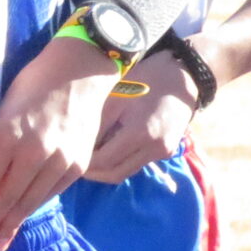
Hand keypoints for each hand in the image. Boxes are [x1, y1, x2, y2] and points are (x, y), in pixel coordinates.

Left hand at [0, 37, 119, 250]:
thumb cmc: (26, 90)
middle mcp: (36, 152)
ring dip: (12, 225)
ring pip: (31, 202)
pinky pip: (50, 193)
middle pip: (8, 199)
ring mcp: (61, 160)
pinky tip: (20, 218)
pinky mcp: (79, 165)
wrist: (78, 76)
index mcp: (9, 136)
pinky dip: (33, 207)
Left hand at [85, 51, 200, 184]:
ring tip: (86, 157)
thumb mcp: (115, 98)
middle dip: (92, 172)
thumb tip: (76, 147)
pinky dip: (119, 162)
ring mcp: (162, 152)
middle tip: (73, 161)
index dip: (82, 163)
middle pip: (114, 174)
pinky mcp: (166, 151)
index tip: (67, 155)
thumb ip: (97, 126)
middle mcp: (154, 149)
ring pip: (125, 172)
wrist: (183, 76)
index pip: (103, 161)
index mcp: (140, 133)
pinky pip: (136, 164)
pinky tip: (105, 149)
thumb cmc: (144, 80)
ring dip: (104, 169)